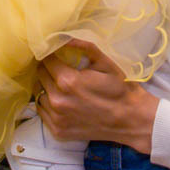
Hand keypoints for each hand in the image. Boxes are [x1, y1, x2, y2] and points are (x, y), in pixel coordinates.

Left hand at [35, 40, 159, 153]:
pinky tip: (64, 101)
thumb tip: (65, 36)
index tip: (58, 53)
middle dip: (50, 69)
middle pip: (41, 76)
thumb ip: (84, 46)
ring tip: (63, 86)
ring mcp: (57, 119)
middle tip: (62, 68)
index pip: (46, 60)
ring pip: (40, 95)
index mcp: (68, 81)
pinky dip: (50, 105)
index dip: (52, 54)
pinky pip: (43, 113)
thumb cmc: (119, 87)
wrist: (130, 119)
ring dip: (48, 87)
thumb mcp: (105, 62)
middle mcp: (58, 101)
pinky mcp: (58, 132)